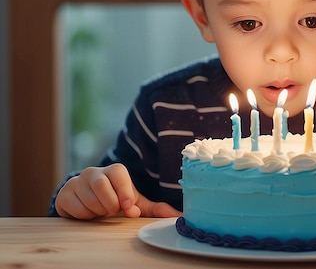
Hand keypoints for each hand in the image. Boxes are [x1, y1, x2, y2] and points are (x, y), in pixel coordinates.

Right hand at [55, 163, 181, 219]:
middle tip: (113, 211)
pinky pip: (74, 207)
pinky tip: (88, 213)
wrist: (87, 202)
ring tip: (101, 211)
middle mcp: (93, 172)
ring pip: (88, 199)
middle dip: (110, 204)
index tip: (128, 208)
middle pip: (101, 185)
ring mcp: (76, 182)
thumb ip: (155, 209)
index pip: (118, 173)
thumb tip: (178, 217)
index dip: (124, 191)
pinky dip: (84, 215)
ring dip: (98, 211)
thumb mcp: (135, 204)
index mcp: (114, 171)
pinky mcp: (64, 195)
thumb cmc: (115, 200)